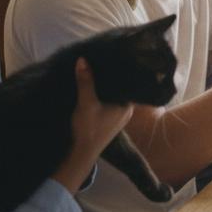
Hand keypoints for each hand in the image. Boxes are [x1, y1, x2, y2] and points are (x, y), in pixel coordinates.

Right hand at [53, 59, 133, 191]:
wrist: (81, 154)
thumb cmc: (88, 129)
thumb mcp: (86, 103)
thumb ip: (86, 82)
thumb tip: (83, 60)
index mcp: (128, 105)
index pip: (130, 83)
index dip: (122, 71)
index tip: (115, 57)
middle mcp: (126, 110)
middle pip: (122, 88)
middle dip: (112, 77)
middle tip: (104, 59)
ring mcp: (118, 116)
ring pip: (114, 95)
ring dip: (105, 86)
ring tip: (97, 68)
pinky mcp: (109, 120)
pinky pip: (108, 102)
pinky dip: (102, 95)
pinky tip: (93, 86)